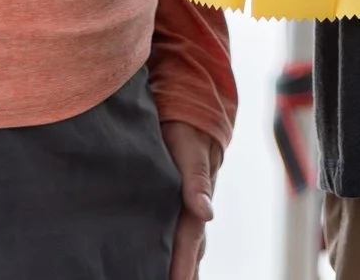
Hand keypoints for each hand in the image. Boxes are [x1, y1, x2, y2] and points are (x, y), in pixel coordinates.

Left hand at [161, 118, 222, 277]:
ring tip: (164, 277)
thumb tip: (207, 213)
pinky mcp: (170, 195)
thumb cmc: (188, 122)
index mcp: (195, 199)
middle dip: (183, 271)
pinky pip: (170, 227)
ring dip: (177, 261)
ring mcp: (183, 202)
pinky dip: (166, 246)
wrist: (187, 98)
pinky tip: (153, 255)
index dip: (183, 266)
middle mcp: (191, 206)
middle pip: (188, 248)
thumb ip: (197, 178)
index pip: (189, 241)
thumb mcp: (191, 146)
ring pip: (179, 241)